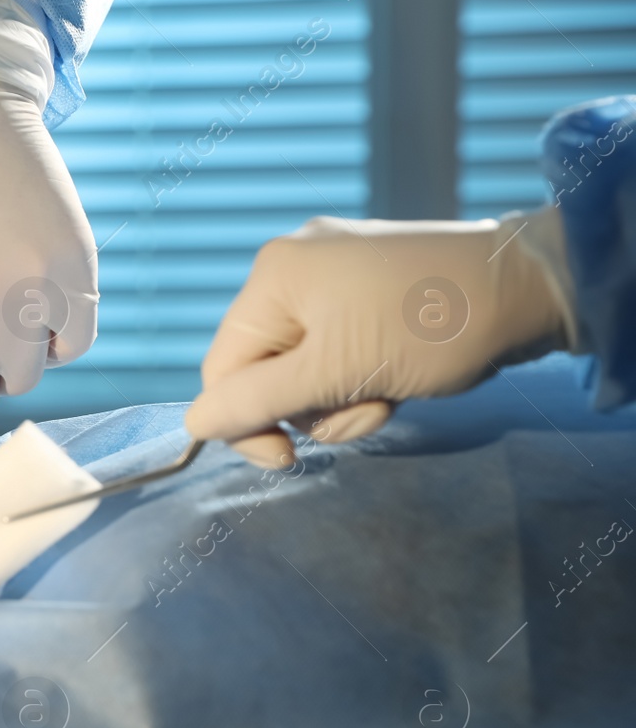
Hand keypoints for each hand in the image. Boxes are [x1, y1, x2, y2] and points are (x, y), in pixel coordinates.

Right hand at [183, 210, 571, 466]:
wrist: (531, 286)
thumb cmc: (430, 327)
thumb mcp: (337, 373)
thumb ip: (259, 402)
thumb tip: (196, 426)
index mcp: (272, 277)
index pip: (222, 370)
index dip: (246, 423)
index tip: (290, 461)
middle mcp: (291, 266)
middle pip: (261, 370)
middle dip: (308, 407)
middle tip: (366, 410)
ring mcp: (330, 273)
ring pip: (300, 368)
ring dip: (337, 399)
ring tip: (387, 391)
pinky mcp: (364, 288)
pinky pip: (333, 349)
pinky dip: (356, 375)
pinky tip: (394, 373)